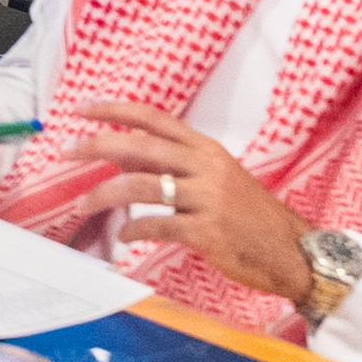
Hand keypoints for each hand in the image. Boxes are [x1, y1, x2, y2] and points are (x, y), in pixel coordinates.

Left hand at [69, 99, 309, 301]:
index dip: (115, 110)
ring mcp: (207, 199)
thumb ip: (171, 166)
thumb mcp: (215, 179)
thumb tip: (122, 158)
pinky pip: (156, 225)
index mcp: (207, 149)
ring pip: (141, 186)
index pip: (154, 118)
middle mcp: (207, 167)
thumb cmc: (251, 217)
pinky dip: (132, 230)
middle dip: (97, 146)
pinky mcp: (207, 231)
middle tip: (67, 153)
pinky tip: (124, 235)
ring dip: (104, 195)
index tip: (82, 109)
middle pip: (140, 146)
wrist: (293, 252)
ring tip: (85, 205)